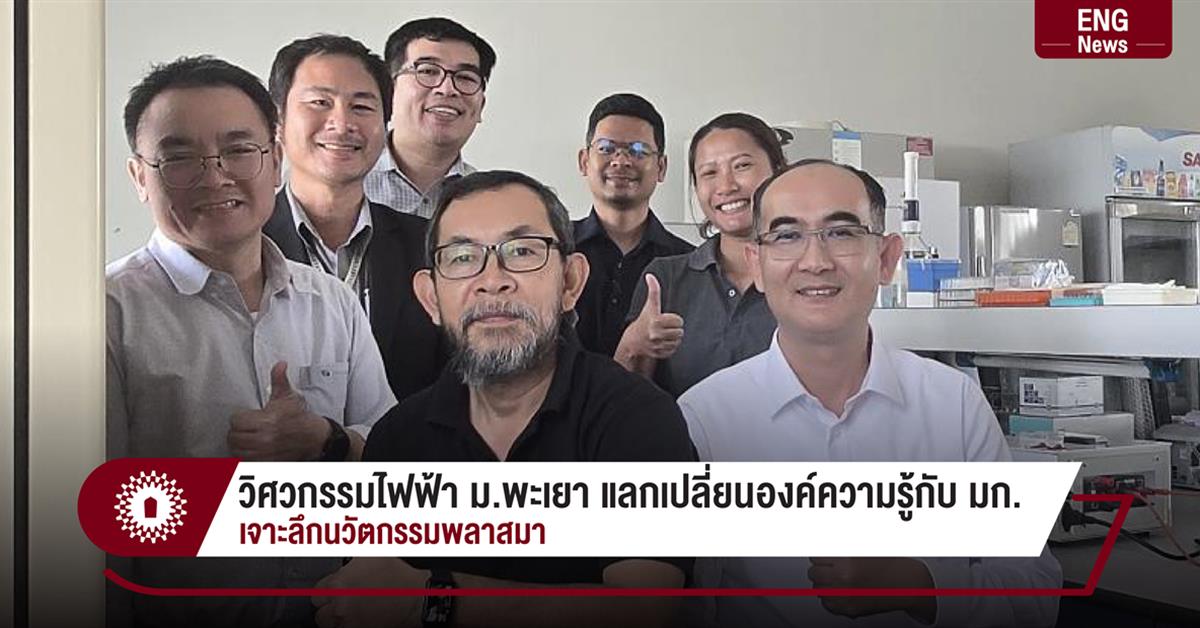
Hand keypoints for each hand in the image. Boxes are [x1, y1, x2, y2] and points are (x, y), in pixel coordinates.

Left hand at [228, 361, 327, 460]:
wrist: (314, 437)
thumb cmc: (299, 418)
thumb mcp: (288, 396)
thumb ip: (279, 379)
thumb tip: (280, 365)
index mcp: (267, 421)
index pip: (236, 421)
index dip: (240, 417)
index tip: (246, 416)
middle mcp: (264, 439)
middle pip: (233, 437)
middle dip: (237, 431)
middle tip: (244, 427)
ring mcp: (264, 453)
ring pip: (237, 451)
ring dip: (238, 445)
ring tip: (245, 438)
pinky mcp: (266, 462)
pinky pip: (245, 462)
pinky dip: (244, 457)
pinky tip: (250, 449)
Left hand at [313, 558, 426, 627]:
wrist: (416, 597)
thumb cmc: (397, 576)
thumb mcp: (371, 556)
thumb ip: (349, 560)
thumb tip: (340, 562)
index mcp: (338, 585)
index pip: (316, 594)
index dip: (326, 591)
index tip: (333, 591)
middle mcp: (340, 606)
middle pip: (320, 613)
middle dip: (329, 607)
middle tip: (341, 602)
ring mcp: (349, 623)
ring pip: (330, 626)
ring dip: (336, 620)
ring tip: (347, 612)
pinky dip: (348, 626)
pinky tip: (357, 618)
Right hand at [622, 274, 683, 359]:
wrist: (632, 340)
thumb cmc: (643, 321)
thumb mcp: (649, 305)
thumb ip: (653, 290)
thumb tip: (650, 276)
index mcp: (656, 321)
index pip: (678, 321)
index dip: (674, 319)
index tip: (667, 319)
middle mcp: (656, 334)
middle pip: (680, 332)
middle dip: (674, 329)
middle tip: (666, 327)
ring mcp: (658, 345)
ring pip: (678, 341)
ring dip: (673, 338)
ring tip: (665, 334)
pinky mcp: (660, 353)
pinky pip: (673, 350)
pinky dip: (670, 346)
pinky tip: (663, 342)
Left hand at [808, 557, 934, 620]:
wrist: (907, 583)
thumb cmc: (890, 564)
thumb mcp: (862, 549)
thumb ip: (840, 550)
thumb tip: (821, 550)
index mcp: (846, 562)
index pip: (816, 557)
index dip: (821, 556)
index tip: (825, 556)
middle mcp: (844, 580)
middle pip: (814, 573)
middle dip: (821, 568)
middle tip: (831, 566)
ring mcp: (845, 597)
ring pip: (818, 589)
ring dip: (825, 583)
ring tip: (838, 578)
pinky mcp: (849, 610)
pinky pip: (827, 604)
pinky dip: (831, 597)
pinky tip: (841, 590)